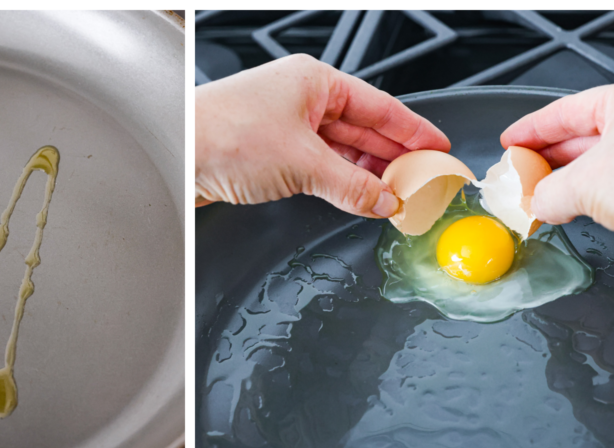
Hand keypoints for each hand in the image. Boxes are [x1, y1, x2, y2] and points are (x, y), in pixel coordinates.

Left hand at [196, 53, 449, 218]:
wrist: (176, 156)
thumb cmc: (223, 136)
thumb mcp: (302, 164)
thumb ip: (351, 186)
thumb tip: (385, 200)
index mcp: (314, 82)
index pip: (380, 107)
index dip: (413, 131)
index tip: (437, 148)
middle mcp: (300, 100)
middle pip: (362, 130)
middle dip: (391, 158)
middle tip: (421, 182)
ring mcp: (284, 128)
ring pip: (338, 153)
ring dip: (363, 176)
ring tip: (392, 197)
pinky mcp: (268, 156)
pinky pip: (316, 170)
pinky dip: (337, 185)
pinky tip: (353, 199)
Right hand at [500, 77, 613, 269]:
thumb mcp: (581, 183)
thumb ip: (546, 193)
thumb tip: (535, 203)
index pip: (567, 110)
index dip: (531, 128)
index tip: (511, 142)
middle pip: (583, 137)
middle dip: (547, 158)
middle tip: (520, 174)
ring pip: (599, 164)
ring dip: (566, 183)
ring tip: (540, 198)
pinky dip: (588, 199)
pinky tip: (571, 211)